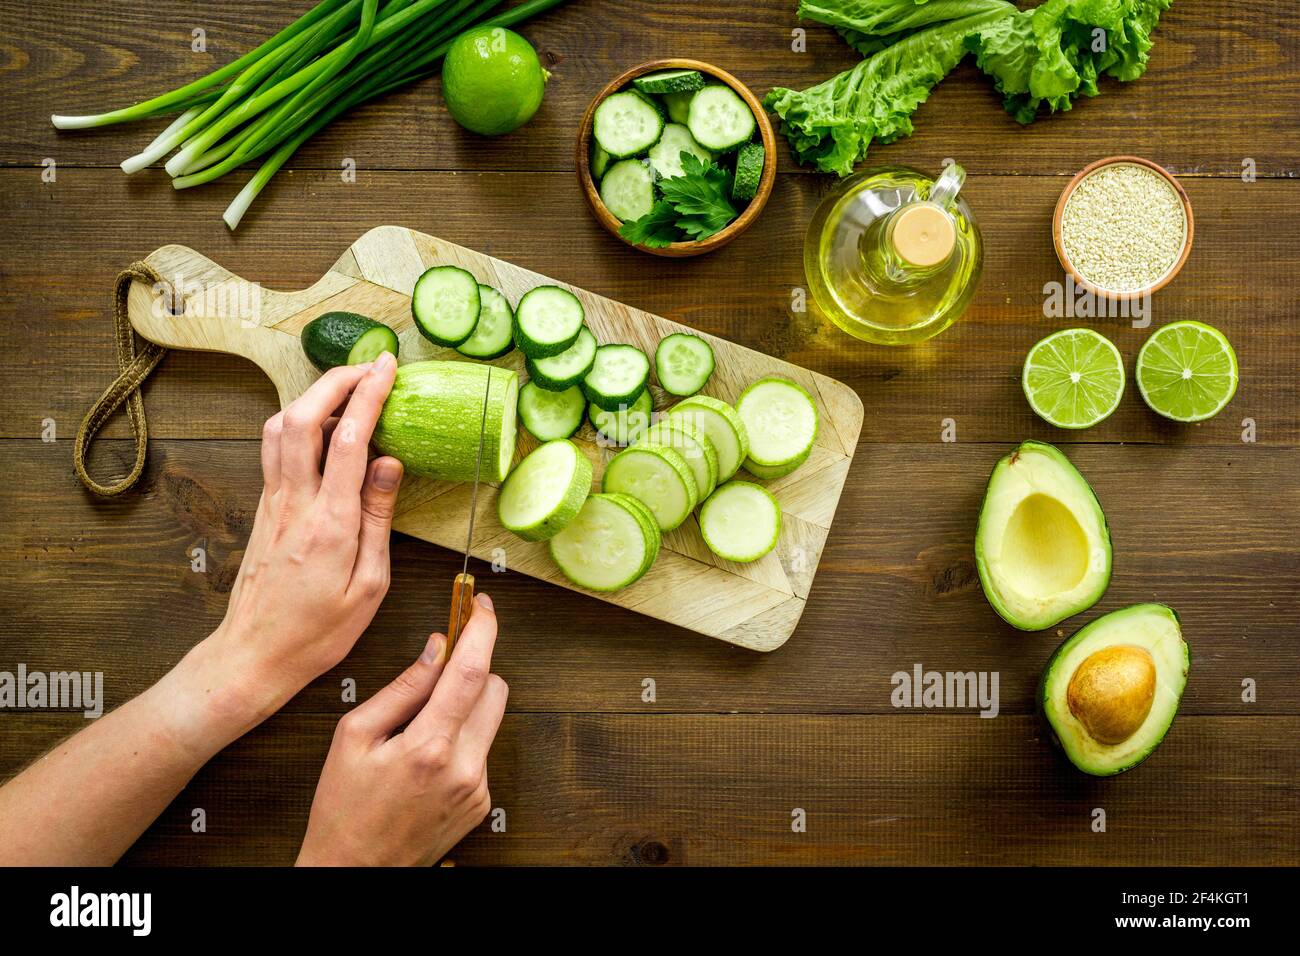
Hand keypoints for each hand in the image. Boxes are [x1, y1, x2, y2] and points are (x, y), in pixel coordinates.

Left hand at [208, 353, 401, 719]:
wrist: (253, 656)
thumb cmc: (317, 632)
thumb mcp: (368, 585)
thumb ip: (378, 519)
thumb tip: (389, 463)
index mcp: (328, 522)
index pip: (347, 439)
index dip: (368, 394)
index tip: (387, 367)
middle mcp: (293, 503)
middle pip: (304, 417)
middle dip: (336, 380)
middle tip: (368, 366)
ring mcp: (272, 503)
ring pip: (280, 427)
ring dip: (312, 396)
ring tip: (346, 388)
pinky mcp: (264, 509)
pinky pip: (275, 449)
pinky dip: (299, 422)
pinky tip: (322, 427)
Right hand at [297, 594, 507, 866]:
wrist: (353, 871)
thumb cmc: (343, 807)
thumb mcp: (354, 736)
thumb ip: (403, 687)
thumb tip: (436, 647)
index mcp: (429, 747)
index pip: (472, 671)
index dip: (481, 630)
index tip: (481, 606)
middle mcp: (464, 768)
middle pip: (495, 689)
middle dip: (472, 669)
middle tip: (439, 670)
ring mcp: (477, 788)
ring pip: (491, 719)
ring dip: (465, 707)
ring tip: (420, 728)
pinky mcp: (481, 803)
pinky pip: (482, 751)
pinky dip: (461, 741)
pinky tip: (425, 760)